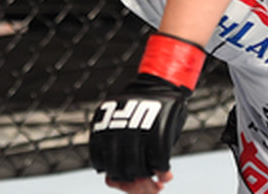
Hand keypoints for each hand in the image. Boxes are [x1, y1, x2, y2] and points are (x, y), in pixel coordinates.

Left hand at [89, 33, 204, 189]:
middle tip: (148, 187)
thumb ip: (115, 149)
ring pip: (138, 168)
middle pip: (120, 169)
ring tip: (157, 183)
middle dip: (134, 183)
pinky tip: (166, 175)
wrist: (160, 83)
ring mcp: (136, 131)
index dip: (116, 178)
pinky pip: (158, 162)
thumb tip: (110, 183)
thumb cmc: (140, 109)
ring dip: (148, 182)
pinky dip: (162, 173)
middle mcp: (116, 129)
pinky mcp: (157, 132)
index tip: (129, 182)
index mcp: (102, 126)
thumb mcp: (120, 124)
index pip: (102, 163)